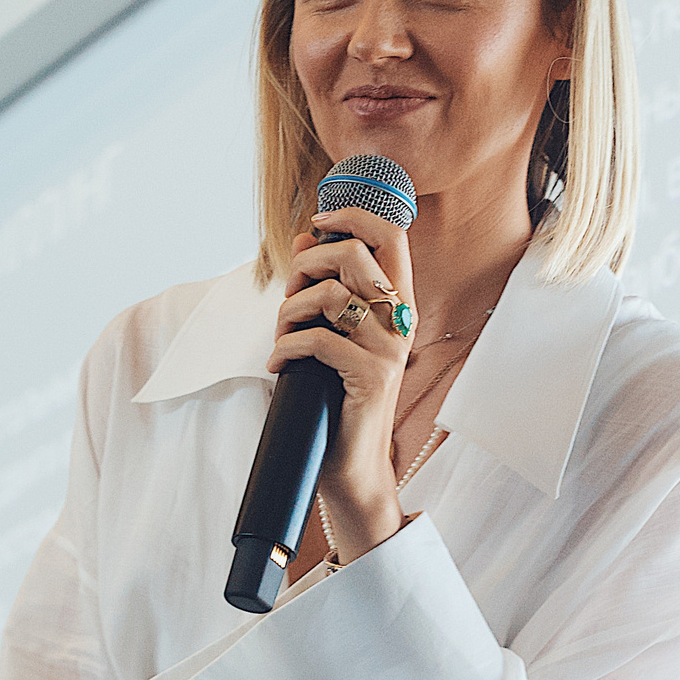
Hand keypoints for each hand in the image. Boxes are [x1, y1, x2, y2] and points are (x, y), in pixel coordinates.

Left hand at [266, 204, 416, 558]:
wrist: (352, 464)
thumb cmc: (337, 395)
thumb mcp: (332, 332)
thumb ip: (324, 285)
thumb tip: (306, 237)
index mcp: (397, 303)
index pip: (392, 234)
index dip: (354, 215)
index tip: (319, 221)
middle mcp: (401, 321)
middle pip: (354, 254)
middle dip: (307, 264)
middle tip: (290, 293)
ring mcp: (390, 349)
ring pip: (330, 295)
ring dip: (290, 310)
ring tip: (281, 335)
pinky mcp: (372, 377)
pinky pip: (318, 340)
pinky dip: (286, 347)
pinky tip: (279, 364)